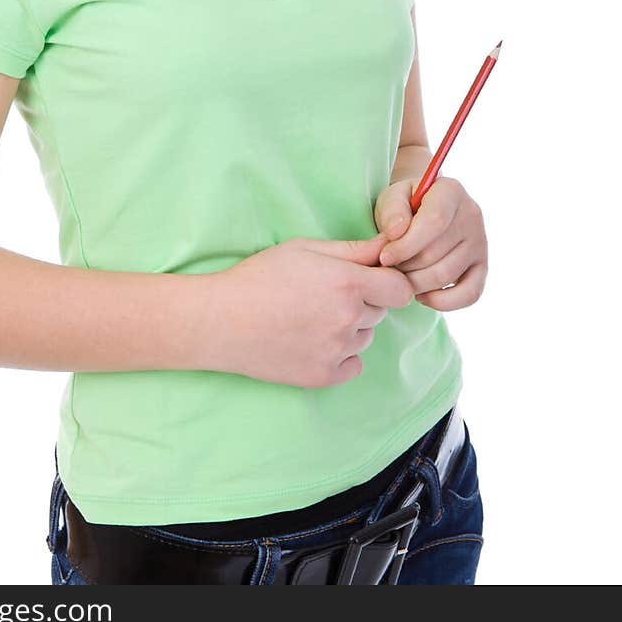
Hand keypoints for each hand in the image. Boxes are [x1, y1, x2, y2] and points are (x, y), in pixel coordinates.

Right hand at [210, 233, 412, 388]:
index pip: (401, 289)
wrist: (221, 320)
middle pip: (380, 311)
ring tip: (312, 317)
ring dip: (350, 328)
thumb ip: (352, 249)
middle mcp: (349, 319)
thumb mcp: (304, 249)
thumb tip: (388, 245)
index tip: (372, 280)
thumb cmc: (259, 277)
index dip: (389, 282)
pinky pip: (353, 364)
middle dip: (363, 301)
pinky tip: (312, 340)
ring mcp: (337, 351)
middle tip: (324, 295)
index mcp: (348, 283)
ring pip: (365, 337)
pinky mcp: (324, 376)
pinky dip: (340, 355)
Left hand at [373, 176, 487, 309]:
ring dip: (416, 284)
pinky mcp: (482, 267)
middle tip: (388, 268)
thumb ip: (392, 210)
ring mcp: (480, 242)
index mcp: (450, 191)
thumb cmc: (404, 206)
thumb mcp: (392, 197)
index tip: (384, 257)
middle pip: (436, 253)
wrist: (420, 213)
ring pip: (445, 276)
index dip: (406, 245)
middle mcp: (471, 214)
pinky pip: (469, 294)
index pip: (434, 221)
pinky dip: (442, 302)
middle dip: (405, 266)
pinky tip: (422, 296)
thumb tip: (397, 232)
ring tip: (400, 277)